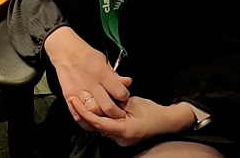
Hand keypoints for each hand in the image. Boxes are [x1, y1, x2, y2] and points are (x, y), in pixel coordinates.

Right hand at [44, 27, 131, 124]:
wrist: (65, 52)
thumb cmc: (86, 55)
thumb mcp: (104, 60)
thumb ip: (115, 75)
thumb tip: (128, 83)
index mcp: (101, 73)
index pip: (119, 92)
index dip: (125, 97)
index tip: (125, 97)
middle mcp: (90, 84)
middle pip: (107, 107)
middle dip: (116, 113)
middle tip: (120, 113)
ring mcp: (78, 91)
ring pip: (93, 112)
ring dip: (102, 117)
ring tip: (107, 117)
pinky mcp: (69, 97)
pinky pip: (78, 115)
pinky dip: (87, 121)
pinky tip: (93, 120)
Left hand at [68, 97, 195, 146]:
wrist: (166, 121)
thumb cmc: (153, 111)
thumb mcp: (133, 102)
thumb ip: (116, 102)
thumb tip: (100, 99)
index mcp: (124, 130)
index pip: (97, 122)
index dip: (84, 112)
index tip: (74, 101)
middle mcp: (120, 139)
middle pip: (95, 127)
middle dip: (83, 113)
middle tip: (72, 99)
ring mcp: (120, 140)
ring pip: (100, 127)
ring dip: (90, 115)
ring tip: (79, 101)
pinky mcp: (121, 137)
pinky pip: (106, 127)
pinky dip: (99, 118)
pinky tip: (93, 107)